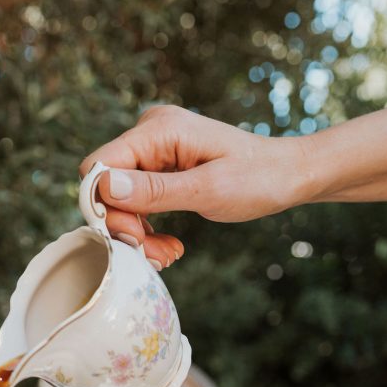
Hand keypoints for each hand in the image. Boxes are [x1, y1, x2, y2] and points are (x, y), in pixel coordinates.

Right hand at [80, 105, 304, 267]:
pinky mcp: (160, 166)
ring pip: (120, 199)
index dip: (104, 207)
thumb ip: (154, 190)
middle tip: (156, 256)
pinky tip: (169, 244)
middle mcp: (150, 133)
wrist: (288, 175)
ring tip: (168, 254)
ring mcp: (154, 149)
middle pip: (107, 186)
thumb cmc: (258, 179)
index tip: (134, 238)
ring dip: (138, 233)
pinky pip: (137, 200)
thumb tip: (104, 187)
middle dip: (125, 226)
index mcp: (159, 130)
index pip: (99, 166)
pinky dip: (147, 227)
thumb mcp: (207, 190)